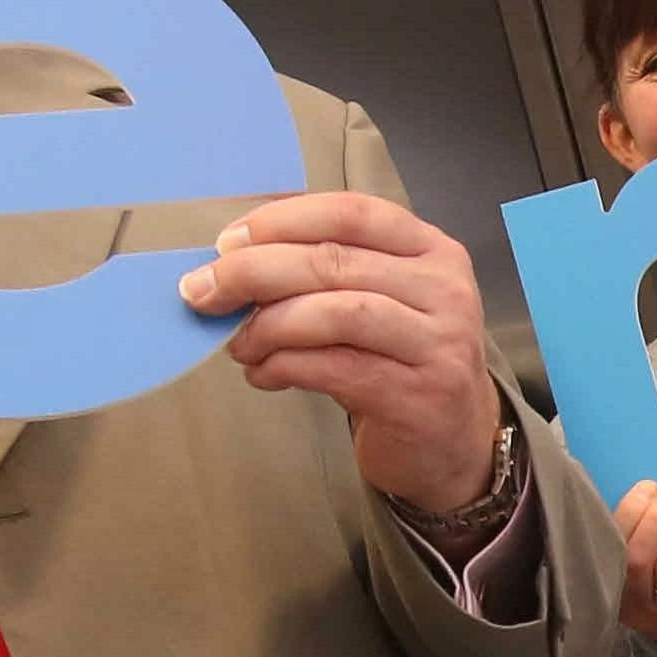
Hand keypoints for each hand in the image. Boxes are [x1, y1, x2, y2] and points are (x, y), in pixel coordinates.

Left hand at [181, 193, 508, 511]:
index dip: (282, 221)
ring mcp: (437, 344)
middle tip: (203, 291)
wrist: (454, 442)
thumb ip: (328, 272)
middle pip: (334, 261)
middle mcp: (444, 290)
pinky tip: (263, 373)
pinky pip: (335, 369)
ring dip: (268, 325)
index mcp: (432, 250)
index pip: (352, 213)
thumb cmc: (402, 361)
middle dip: (254, 272)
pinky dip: (284, 367)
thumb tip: (233, 257)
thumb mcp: (381, 300)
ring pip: (336, 313)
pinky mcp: (418, 397)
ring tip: (237, 344)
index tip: (228, 241)